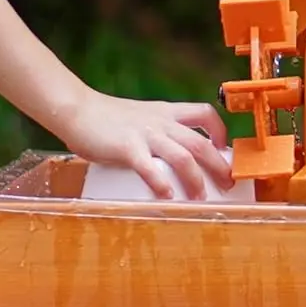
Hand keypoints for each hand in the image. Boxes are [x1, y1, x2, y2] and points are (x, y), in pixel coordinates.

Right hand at [59, 91, 230, 198]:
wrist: (77, 109)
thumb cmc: (106, 118)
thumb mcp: (142, 118)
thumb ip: (157, 132)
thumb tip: (171, 158)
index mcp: (166, 113)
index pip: (205, 113)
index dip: (220, 130)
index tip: (223, 148)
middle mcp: (161, 122)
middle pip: (201, 142)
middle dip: (219, 165)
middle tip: (228, 183)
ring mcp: (146, 134)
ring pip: (183, 155)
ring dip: (196, 178)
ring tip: (201, 197)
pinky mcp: (127, 147)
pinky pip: (149, 166)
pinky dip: (161, 182)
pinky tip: (167, 196)